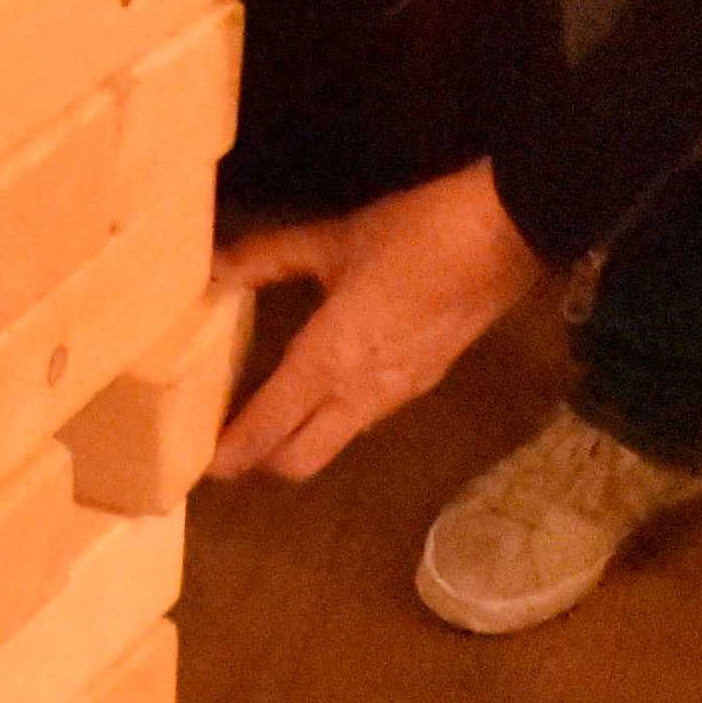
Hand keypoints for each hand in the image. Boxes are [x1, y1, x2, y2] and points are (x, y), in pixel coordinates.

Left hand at [207, 162, 548, 480]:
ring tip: (270, 415)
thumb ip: (268, 258)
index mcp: (328, 362)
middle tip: (230, 444)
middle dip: (260, 462)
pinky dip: (333, 418)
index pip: (267, 428)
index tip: (199, 466)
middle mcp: (358, 395)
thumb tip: (215, 268)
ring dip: (299, 441)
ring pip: (334, 443)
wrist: (502, 238)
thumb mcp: (333, 241)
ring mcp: (395, 396)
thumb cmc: (413, 236)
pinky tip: (325, 385)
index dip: (230, 454)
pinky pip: (363, 419)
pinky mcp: (422, 385)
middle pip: (300, 461)